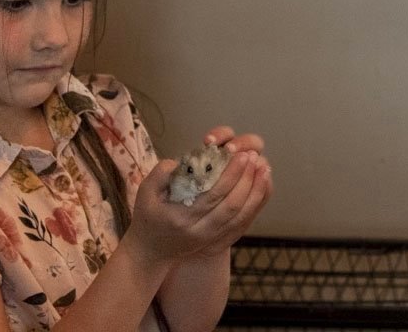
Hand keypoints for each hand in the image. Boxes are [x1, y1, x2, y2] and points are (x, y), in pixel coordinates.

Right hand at [131, 128, 272, 265]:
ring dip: (255, 191)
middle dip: (246, 179)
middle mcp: (199, 231)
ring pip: (240, 215)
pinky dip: (253, 204)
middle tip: (254, 156)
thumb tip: (178, 161)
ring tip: (263, 168)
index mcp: (182, 218)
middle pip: (231, 205)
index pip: (213, 195)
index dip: (231, 174)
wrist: (150, 252)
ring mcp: (210, 238)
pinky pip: (241, 223)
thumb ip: (160, 175)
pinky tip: (260, 187)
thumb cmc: (147, 218)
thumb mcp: (144, 194)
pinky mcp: (217, 240)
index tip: (240, 155)